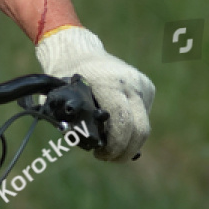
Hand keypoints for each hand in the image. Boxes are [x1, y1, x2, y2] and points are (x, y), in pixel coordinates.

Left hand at [35, 25, 153, 161]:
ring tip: (110, 143)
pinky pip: (143, 115)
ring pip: (143, 125)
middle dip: (126, 151)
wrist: (79, 51)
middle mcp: (131, 83)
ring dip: (129, 140)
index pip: (123, 123)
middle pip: (140, 129)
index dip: (115, 147)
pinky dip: (131, 126)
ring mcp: (142, 85)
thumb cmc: (65, 76)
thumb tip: (84, 144)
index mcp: (109, 84)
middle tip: (109, 157)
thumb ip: (70, 121)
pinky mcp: (147, 87)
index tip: (100, 154)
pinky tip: (116, 125)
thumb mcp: (61, 98)